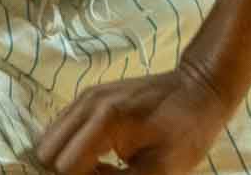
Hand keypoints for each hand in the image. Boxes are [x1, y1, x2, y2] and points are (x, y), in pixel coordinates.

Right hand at [34, 62, 235, 174]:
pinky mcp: (88, 97)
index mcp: (106, 120)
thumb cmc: (189, 129)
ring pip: (48, 142)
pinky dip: (70, 148)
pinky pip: (60, 130)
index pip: (64, 168)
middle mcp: (88, 104)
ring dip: (67, 161)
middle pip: (47, 154)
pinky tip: (99, 155)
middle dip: (68, 173)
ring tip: (101, 168)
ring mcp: (86, 97)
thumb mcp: (161, 168)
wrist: (202, 85)